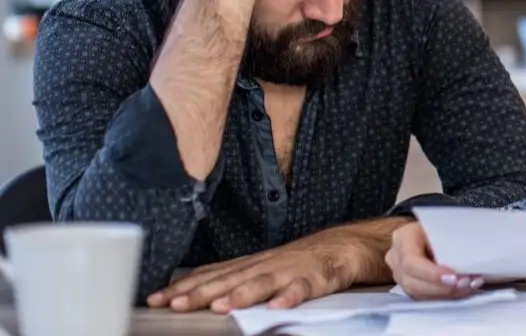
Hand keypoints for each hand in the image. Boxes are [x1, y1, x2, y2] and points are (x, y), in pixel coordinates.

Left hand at [147, 228, 358, 313]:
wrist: (340, 246)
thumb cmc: (295, 262)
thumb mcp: (258, 268)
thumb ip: (229, 278)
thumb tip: (188, 291)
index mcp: (247, 265)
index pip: (208, 276)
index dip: (182, 288)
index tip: (155, 300)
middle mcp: (263, 266)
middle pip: (229, 280)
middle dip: (201, 293)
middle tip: (176, 304)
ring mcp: (288, 271)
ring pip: (262, 283)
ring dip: (242, 294)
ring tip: (222, 306)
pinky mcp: (314, 279)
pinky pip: (301, 289)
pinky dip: (290, 297)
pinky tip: (278, 307)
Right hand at [385, 222, 483, 299]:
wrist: (428, 230)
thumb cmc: (437, 225)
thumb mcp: (442, 226)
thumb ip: (448, 242)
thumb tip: (465, 263)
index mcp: (403, 238)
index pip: (411, 262)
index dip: (431, 274)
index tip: (453, 278)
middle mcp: (396, 259)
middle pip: (412, 282)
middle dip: (441, 288)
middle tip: (465, 284)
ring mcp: (399, 275)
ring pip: (418, 293)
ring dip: (445, 294)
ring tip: (467, 287)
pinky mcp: (408, 286)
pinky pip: (424, 297)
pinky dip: (445, 295)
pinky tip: (461, 290)